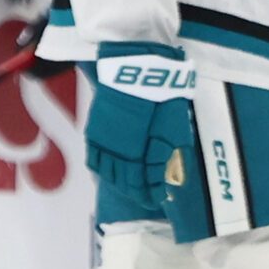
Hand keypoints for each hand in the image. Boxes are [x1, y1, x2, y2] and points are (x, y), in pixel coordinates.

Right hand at [85, 44, 195, 200]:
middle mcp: (120, 152)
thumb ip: (168, 154)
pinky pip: (94, 159)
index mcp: (143, 151)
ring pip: (109, 174)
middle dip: (136, 193)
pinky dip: (101, 171)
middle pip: (126, 183)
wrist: (135, 68)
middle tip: (145, 199)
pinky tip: (106, 174)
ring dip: (119, 185)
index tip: (159, 201)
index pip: (145, 183)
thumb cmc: (162, 94)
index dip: (152, 194)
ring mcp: (105, 142)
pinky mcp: (94, 132)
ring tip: (128, 189)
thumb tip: (168, 177)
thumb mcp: (174, 127)